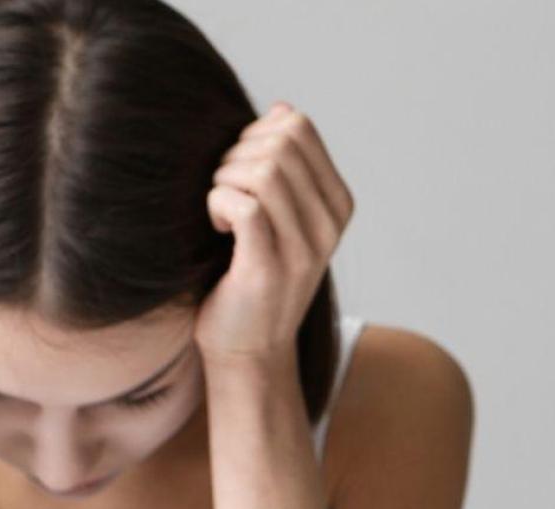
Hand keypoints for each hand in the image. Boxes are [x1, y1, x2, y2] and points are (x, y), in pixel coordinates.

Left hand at [194, 101, 354, 363]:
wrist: (249, 351)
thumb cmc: (251, 275)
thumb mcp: (277, 213)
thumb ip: (283, 164)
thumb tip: (282, 110)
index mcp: (337, 203)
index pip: (298, 127)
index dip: (255, 134)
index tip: (239, 172)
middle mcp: (329, 224)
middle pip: (278, 143)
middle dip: (236, 156)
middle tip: (223, 192)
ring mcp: (305, 249)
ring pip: (261, 171)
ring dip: (224, 181)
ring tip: (220, 212)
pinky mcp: (269, 270)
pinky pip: (243, 206)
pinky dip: (217, 205)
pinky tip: (218, 228)